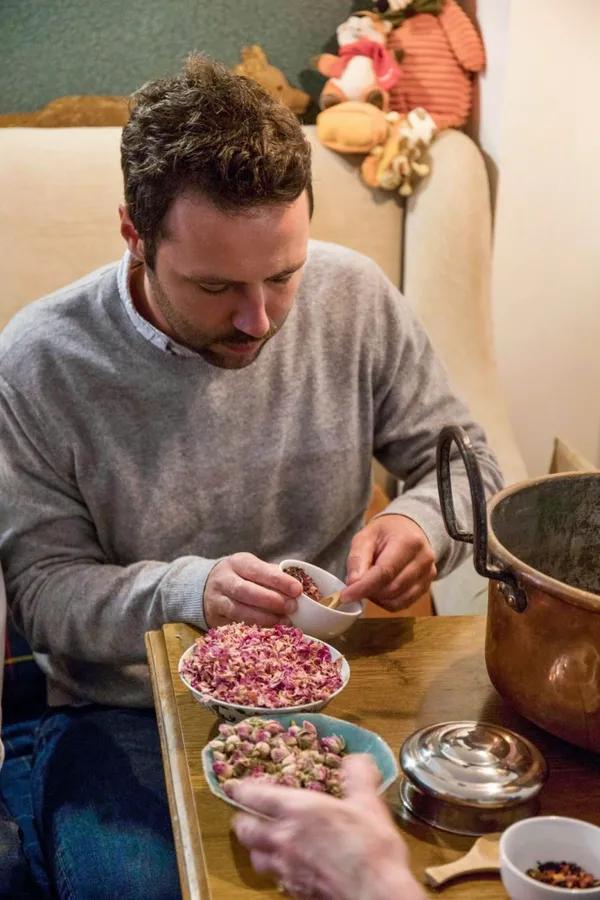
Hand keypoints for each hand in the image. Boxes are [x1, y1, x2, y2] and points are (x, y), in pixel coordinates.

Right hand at [204, 553, 300, 629]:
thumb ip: (274, 576)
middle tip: (292, 607)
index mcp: (237, 563)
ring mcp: (216, 600)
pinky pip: (233, 625)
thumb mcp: (254, 569)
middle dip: (271, 600)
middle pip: (245, 591)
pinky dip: (252, 628)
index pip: (258, 570)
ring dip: (263, 618)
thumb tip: (300, 589)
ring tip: (284, 622)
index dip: (278, 580)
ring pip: (238, 610)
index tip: (297, 589)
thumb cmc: (242, 577)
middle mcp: (223, 580)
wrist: (208, 587)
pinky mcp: (214, 618)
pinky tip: (268, 631)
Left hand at [231, 755, 424, 899]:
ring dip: (257, 847)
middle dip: (243, 820)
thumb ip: (358, 776)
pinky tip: (290, 865)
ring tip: (265, 841)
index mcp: (296, 810)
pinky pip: (274, 878)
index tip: (236, 786)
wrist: (374, 894)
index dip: (241, 789)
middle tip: (248, 814)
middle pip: (244, 829)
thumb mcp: (368, 802)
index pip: (254, 796)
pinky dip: (276, 870)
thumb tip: (357, 760)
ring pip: (255, 857)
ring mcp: (286, 868)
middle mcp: (283, 839)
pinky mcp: (294, 890)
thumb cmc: (370, 848)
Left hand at [342, 515, 435, 611]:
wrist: (409, 530)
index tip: (345, 596)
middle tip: (356, 584)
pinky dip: (387, 602)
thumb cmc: (386, 532)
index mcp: (408, 542)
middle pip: (392, 588)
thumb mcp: (366, 536)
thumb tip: (353, 583)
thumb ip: (357, 558)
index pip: (385, 572)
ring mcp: (428, 574)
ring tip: (369, 583)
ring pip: (398, 600)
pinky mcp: (426, 586)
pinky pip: (404, 604)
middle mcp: (423, 559)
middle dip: (369, 591)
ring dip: (377, 598)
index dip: (363, 587)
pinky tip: (380, 589)